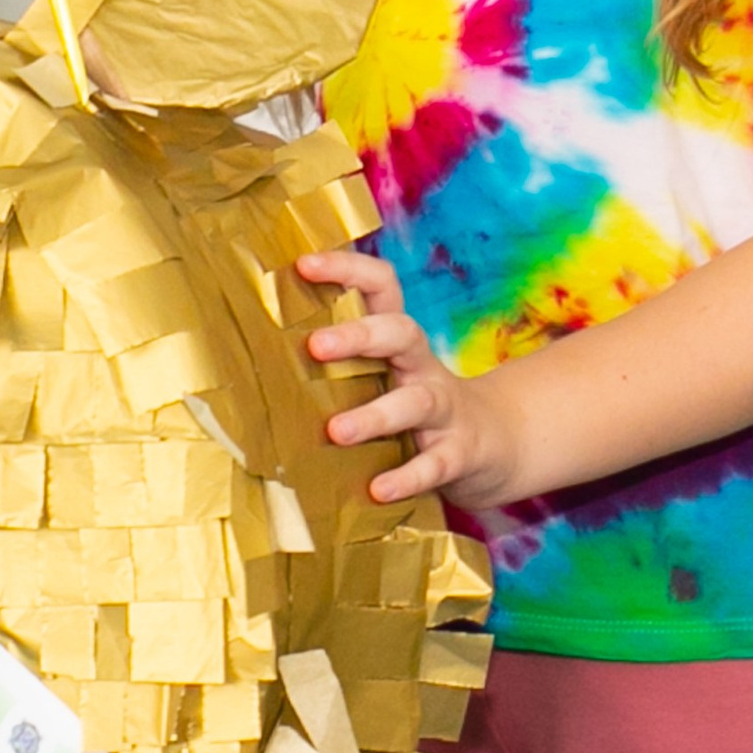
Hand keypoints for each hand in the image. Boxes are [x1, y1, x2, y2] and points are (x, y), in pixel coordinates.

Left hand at [297, 248, 524, 511]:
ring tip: (336, 431)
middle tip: (314, 346)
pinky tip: (379, 489)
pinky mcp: (458, 454)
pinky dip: (408, 477)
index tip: (303, 263)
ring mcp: (445, 411)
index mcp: (400, 342)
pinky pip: (435, 464)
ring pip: (415, 402)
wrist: (496, 445)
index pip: (382, 287)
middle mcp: (423, 367)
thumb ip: (341, 365)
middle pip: (401, 333)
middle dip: (359, 336)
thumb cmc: (417, 407)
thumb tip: (256, 358)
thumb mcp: (387, 374)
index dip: (347, 268)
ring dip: (374, 415)